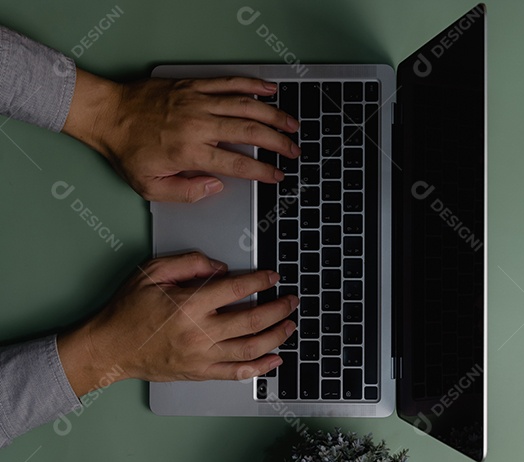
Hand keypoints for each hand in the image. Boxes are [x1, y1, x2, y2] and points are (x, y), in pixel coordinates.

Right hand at [57, 252, 297, 396]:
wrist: (109, 347)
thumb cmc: (127, 311)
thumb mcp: (151, 273)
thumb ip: (188, 263)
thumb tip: (220, 267)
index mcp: (189, 304)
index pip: (236, 289)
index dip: (260, 280)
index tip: (272, 276)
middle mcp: (199, 332)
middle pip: (251, 321)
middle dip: (278, 309)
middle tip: (292, 301)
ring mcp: (202, 356)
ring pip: (250, 348)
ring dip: (276, 337)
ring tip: (290, 326)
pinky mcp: (200, 372)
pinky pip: (237, 373)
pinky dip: (260, 368)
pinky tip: (275, 359)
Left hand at [62, 69, 299, 202]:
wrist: (106, 114)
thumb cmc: (127, 150)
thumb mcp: (150, 187)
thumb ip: (187, 192)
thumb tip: (215, 186)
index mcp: (190, 152)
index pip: (238, 164)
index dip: (263, 171)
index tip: (278, 176)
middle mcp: (198, 125)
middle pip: (250, 133)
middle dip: (278, 143)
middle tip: (294, 151)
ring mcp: (197, 102)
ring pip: (246, 107)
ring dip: (274, 115)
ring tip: (292, 124)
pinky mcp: (193, 86)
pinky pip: (229, 83)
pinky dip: (252, 86)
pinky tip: (269, 91)